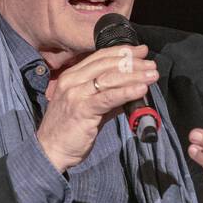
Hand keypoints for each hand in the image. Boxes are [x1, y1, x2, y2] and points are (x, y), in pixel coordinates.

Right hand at [37, 44, 158, 171]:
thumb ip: (109, 98)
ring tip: (152, 75)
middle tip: (151, 64)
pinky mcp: (82, 109)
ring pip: (110, 78)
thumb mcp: (90, 107)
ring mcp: (75, 94)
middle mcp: (72, 80)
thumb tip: (133, 90)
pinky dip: (127, 91)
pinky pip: (108, 97)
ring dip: (135, 75)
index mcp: (71, 76)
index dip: (122, 52)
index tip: (141, 51)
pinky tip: (142, 89)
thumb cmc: (70, 130)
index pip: (100, 57)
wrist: (50, 150)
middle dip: (132, 62)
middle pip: (107, 64)